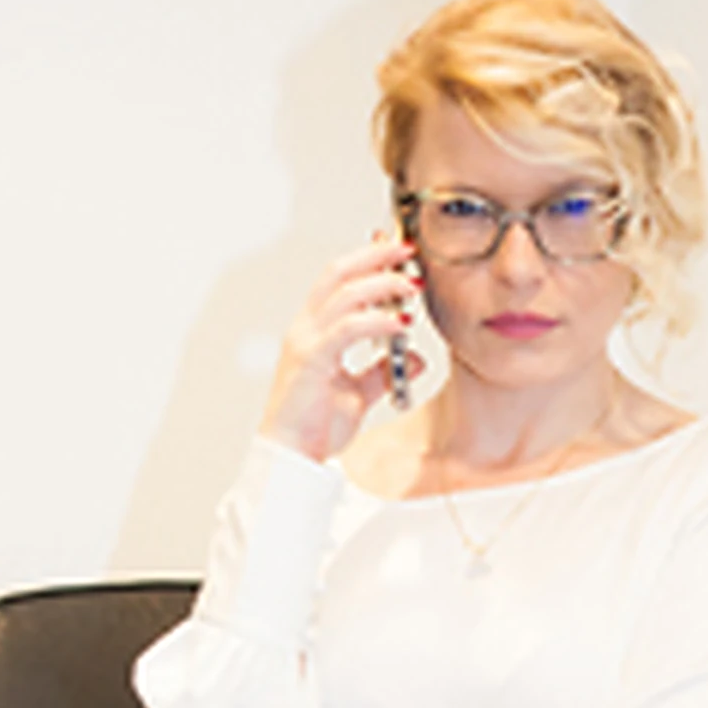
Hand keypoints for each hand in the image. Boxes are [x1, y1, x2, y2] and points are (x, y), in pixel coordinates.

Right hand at [260, 235, 425, 461]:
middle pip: (338, 273)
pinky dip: (376, 321)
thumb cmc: (315, 426)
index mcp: (314, 330)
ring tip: (411, 285)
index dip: (368, 260)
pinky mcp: (312, 361)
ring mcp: (306, 342)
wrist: (292, 456)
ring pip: (344, 294)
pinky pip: (347, 329)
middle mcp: (306, 329)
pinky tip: (401, 323)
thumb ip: (383, 371)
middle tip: (408, 251)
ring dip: (381, 284)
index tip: (400, 253)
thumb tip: (415, 356)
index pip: (339, 279)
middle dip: (375, 256)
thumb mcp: (359, 394)